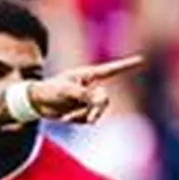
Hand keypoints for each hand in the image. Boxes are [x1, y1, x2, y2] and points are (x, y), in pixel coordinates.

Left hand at [28, 54, 144, 124]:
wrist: (36, 103)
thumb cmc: (49, 90)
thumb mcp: (65, 90)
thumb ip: (84, 95)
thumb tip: (101, 102)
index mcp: (88, 75)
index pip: (111, 70)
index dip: (126, 65)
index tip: (141, 59)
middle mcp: (90, 87)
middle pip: (104, 99)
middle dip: (97, 109)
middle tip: (91, 118)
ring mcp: (87, 100)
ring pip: (96, 111)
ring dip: (82, 116)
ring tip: (65, 117)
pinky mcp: (82, 112)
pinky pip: (87, 119)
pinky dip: (77, 120)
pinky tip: (65, 118)